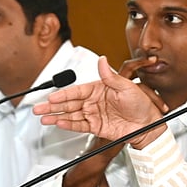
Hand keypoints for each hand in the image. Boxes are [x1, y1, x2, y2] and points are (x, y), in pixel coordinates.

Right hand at [33, 56, 166, 147]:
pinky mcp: (96, 126)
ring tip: (43, 117)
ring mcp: (94, 114)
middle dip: (53, 106)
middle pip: (70, 103)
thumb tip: (102, 60)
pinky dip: (69, 124)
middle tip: (38, 108)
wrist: (148, 125)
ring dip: (57, 116)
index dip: (64, 94)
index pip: (78, 91)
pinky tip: (58, 123)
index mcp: (100, 89)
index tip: (52, 97)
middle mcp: (94, 101)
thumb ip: (111, 76)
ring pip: (71, 114)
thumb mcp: (127, 87)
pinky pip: (80, 125)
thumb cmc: (141, 104)